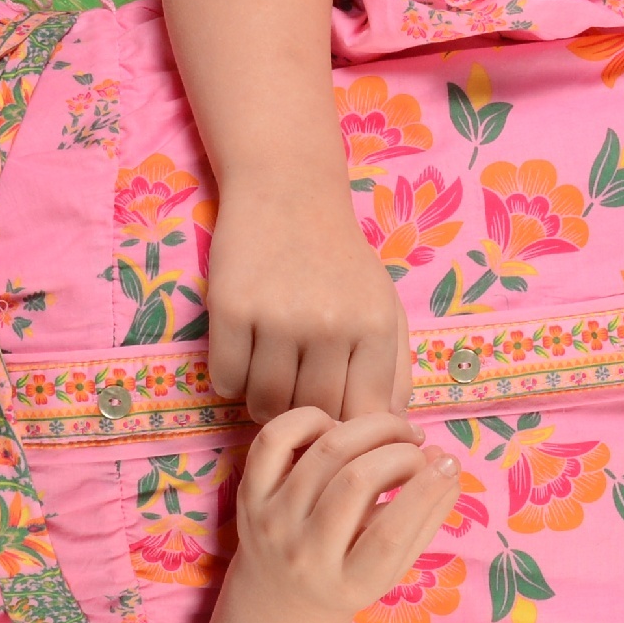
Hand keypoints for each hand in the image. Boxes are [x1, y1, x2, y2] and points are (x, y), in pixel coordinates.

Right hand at [204, 181, 409, 422]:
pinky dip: (232, 380)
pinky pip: (226, 380)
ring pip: (265, 402)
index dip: (348, 428)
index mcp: (374, 326)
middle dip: (303, 415)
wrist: (287, 191)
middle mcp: (330, 324)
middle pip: (313, 412)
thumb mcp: (383, 304)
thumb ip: (395, 368)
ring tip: (270, 372)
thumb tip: (397, 431)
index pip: (364, 414)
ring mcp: (278, 316)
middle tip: (296, 394)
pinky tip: (244, 353)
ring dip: (263, 400)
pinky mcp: (231, 308)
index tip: (335, 420)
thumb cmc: (339, 258)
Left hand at [222, 408, 459, 622]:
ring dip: (367, 429)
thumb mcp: (395, 564)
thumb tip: (447, 461)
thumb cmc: (350, 576)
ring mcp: (272, 523)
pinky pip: (274, 440)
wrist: (280, 598)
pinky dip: (309, 419)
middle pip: (355, 482)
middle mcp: (305, 555)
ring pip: (323, 453)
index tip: (449, 462)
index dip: (426, 490)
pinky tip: (335, 426)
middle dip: (398, 452)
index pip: (390, 533)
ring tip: (390, 433)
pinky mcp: (250, 495)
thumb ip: (427, 516)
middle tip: (417, 446)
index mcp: (350, 583)